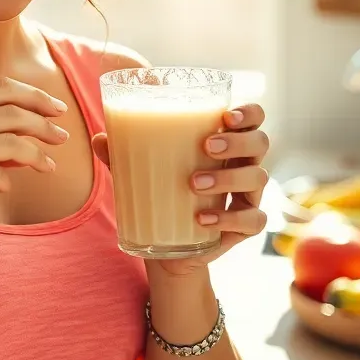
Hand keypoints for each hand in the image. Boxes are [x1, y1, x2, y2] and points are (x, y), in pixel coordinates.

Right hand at [0, 77, 64, 232]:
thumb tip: (24, 130)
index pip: (0, 86)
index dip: (33, 95)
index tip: (54, 107)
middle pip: (11, 108)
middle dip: (44, 121)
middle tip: (62, 134)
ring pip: (12, 140)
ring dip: (37, 153)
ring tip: (50, 164)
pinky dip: (8, 179)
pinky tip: (10, 184)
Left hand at [91, 103, 270, 277]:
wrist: (168, 247)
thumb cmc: (161, 194)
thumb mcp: (140, 171)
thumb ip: (122, 154)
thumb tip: (98, 137)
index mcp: (225, 145)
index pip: (253, 119)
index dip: (249, 113)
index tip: (225, 116)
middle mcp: (243, 166)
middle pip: (261, 143)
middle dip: (238, 142)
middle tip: (206, 146)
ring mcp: (248, 197)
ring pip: (258, 178)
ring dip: (228, 178)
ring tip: (193, 183)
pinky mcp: (244, 228)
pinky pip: (253, 220)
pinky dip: (229, 218)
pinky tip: (203, 218)